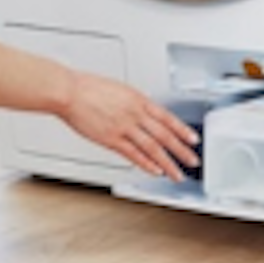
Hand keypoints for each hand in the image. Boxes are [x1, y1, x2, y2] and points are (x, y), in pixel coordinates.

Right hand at [59, 71, 201, 181]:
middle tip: (192, 160)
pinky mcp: (111, 139)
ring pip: (153, 148)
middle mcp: (135, 114)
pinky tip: (155, 171)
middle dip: (181, 150)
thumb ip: (133, 102)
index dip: (182, 130)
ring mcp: (124, 127)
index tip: (193, 139)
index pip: (167, 117)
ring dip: (168, 163)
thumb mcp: (120, 89)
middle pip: (164, 135)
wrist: (70, 92)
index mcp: (138, 99)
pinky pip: (133, 155)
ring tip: (177, 174)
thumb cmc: (89, 88)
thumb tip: (143, 110)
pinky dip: (146, 164)